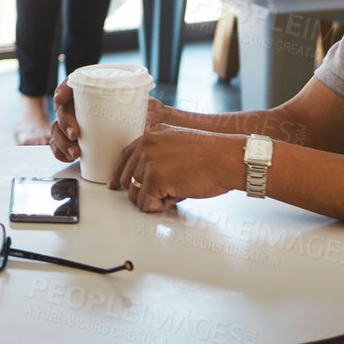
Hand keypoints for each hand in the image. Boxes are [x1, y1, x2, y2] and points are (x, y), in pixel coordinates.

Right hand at [51, 86, 169, 163]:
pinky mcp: (74, 140)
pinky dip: (60, 152)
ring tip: (75, 152)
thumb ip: (148, 113)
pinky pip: (59, 145)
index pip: (71, 84)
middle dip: (64, 122)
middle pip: (62, 110)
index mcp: (92, 91)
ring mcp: (75, 123)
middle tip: (74, 134)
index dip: (62, 90)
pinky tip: (69, 157)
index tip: (61, 98)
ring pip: (57, 129)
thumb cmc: (144, 115)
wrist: (146, 131)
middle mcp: (80, 106)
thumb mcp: (146, 110)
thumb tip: (148, 124)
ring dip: (61, 141)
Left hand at [112, 124, 245, 212]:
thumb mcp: (178, 144)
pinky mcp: (154, 179)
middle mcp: (146, 146)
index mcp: (150, 136)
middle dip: (144, 190)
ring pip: (134, 194)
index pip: (125, 156)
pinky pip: (145, 204)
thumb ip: (158, 155)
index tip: (115, 185)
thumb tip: (144, 178)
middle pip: (126, 178)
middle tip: (168, 191)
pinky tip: (176, 196)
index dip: (120, 174)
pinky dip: (159, 208)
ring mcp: (148, 162)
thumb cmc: (212, 155)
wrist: (228, 158)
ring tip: (176, 191)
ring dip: (153, 199)